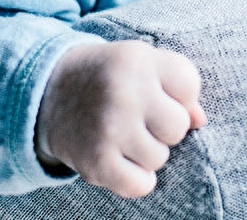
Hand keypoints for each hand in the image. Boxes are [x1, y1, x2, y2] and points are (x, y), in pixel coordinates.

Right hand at [35, 41, 207, 197]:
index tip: (156, 92)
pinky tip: (119, 158)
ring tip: (121, 134)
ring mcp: (109, 129)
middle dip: (163, 126)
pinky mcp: (96, 162)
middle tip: (137, 117)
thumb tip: (199, 120)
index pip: (189, 85)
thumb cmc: (109, 77)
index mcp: (137, 60)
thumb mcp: (141, 64)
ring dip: (145, 152)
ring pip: (160, 158)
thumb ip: (177, 84)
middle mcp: (122, 92)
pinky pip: (141, 185)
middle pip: (178, 127)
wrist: (47, 92)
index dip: (178, 95)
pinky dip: (135, 178)